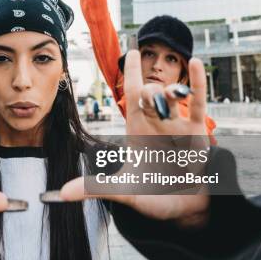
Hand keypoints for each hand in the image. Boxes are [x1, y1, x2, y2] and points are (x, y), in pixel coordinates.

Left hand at [60, 50, 209, 226]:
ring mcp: (177, 126)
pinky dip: (197, 84)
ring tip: (171, 93)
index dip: (132, 72)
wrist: (182, 209)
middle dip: (150, 92)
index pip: (133, 94)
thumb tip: (62, 194)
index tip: (132, 50)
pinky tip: (195, 63)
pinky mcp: (197, 134)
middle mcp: (157, 123)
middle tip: (151, 98)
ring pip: (173, 97)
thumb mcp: (122, 191)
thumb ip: (95, 188)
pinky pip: (198, 104)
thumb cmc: (152, 195)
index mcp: (138, 129)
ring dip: (171, 91)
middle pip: (150, 95)